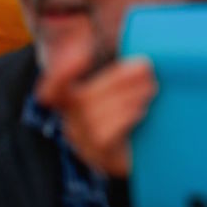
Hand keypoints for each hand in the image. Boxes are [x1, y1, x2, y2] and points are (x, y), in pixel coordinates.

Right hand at [53, 57, 157, 177]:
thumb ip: (126, 70)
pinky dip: (125, 117)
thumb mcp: (127, 88)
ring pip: (95, 115)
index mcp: (73, 100)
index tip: (81, 54)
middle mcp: (72, 121)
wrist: (147, 153)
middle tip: (146, 67)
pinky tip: (142, 110)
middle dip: (117, 79)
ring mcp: (83, 141)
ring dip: (127, 96)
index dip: (61, 73)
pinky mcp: (100, 156)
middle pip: (84, 97)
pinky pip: (105, 134)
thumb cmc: (135, 113)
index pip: (55, 87)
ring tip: (151, 88)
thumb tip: (141, 50)